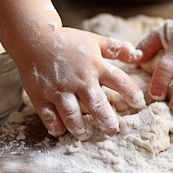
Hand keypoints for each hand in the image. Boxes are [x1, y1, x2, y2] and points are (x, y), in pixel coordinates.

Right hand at [18, 27, 145, 140]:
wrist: (33, 38)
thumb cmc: (67, 41)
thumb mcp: (94, 41)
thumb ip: (117, 49)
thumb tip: (139, 55)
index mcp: (95, 65)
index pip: (120, 81)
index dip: (132, 94)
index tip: (139, 104)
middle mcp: (79, 79)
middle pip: (97, 104)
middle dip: (107, 121)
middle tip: (113, 130)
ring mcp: (59, 89)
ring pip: (72, 114)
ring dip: (80, 128)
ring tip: (85, 135)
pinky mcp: (41, 96)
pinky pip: (49, 116)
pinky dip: (55, 126)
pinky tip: (61, 131)